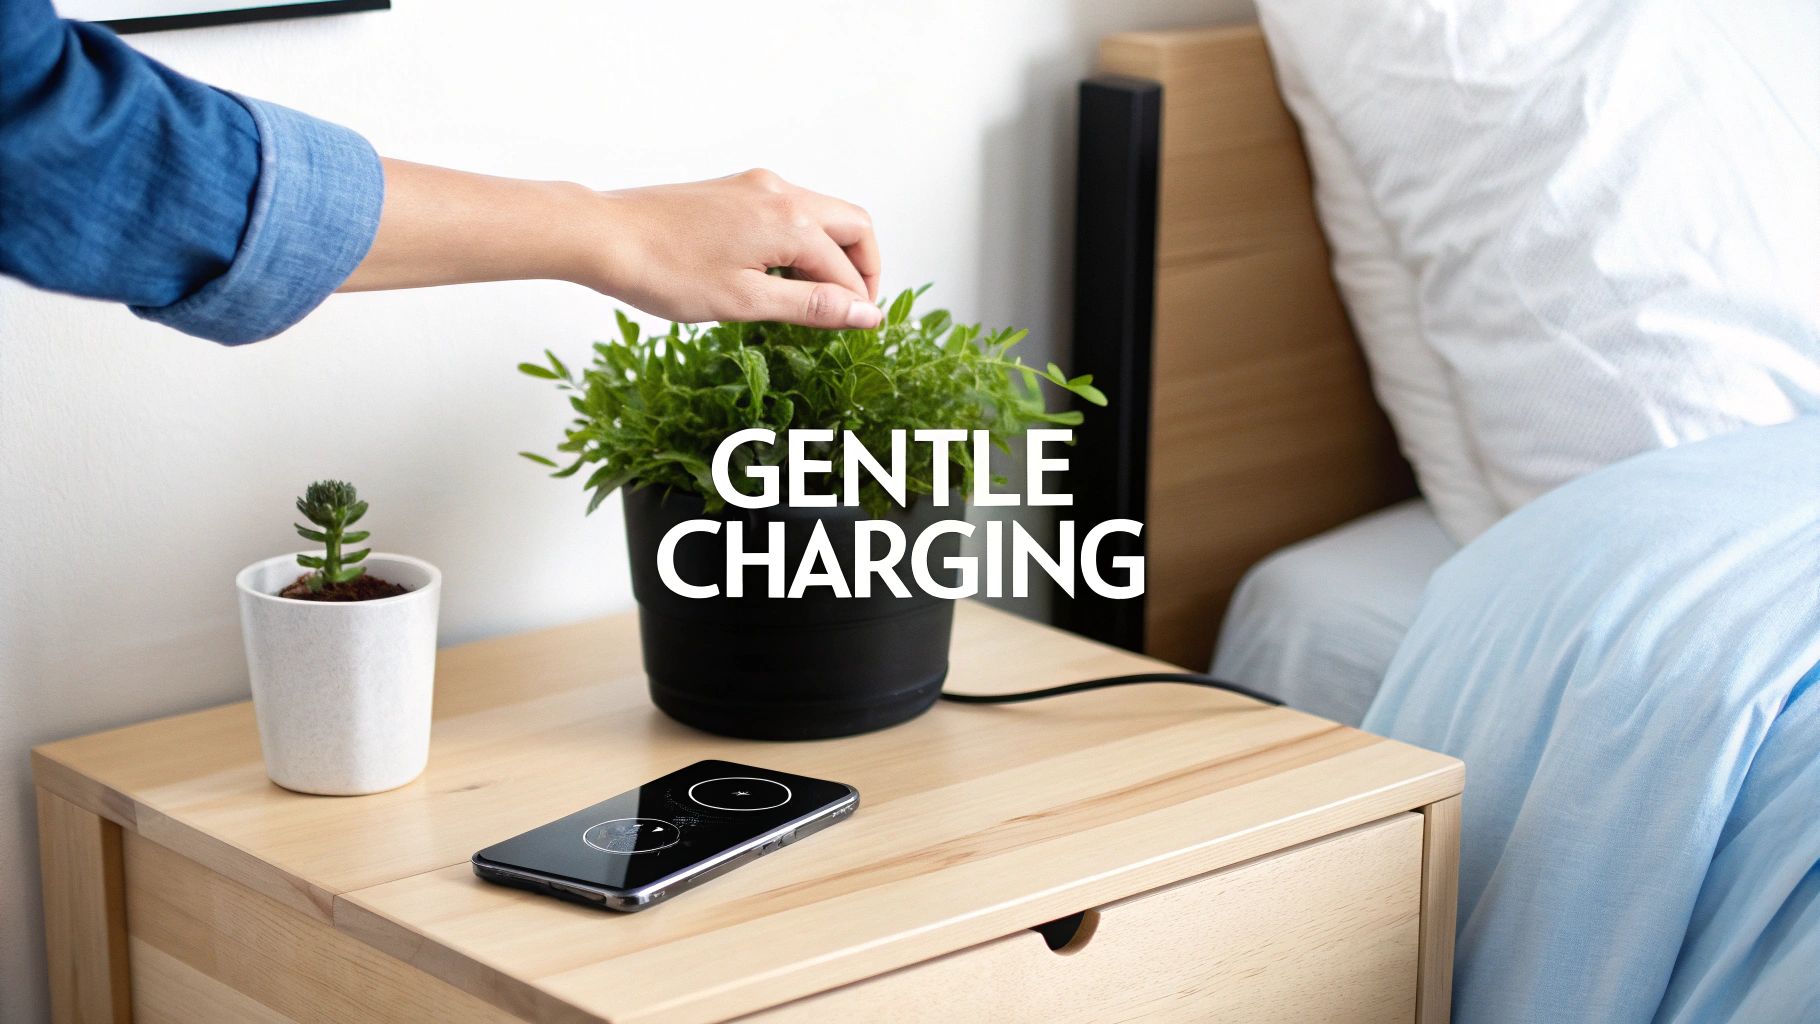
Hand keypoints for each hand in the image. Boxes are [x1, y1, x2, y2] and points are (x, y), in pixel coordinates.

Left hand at [342, 162, 882, 330]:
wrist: (603, 236)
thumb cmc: (664, 270)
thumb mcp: (745, 302)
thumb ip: (812, 306)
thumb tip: (866, 313)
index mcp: (789, 219)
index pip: (846, 266)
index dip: (859, 303)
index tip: (864, 332)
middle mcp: (779, 192)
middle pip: (850, 225)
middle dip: (862, 267)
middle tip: (851, 310)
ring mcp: (755, 186)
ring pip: (821, 215)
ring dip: (831, 254)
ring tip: (812, 300)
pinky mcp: (733, 190)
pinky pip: (790, 212)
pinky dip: (802, 242)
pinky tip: (779, 276)